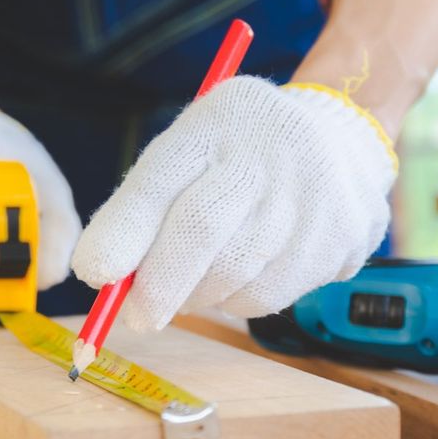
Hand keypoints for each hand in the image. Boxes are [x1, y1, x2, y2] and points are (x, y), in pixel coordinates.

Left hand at [71, 76, 396, 329]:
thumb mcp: (187, 156)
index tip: (94, 273)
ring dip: (200, 296)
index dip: (123, 231)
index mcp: (216, 121)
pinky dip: (239, 300)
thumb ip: (141, 209)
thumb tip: (99, 275)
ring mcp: (313, 193)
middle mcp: (268, 149)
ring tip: (197, 281)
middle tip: (137, 317)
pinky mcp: (343, 236)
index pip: (160, 178)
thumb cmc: (239, 157)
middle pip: (201, 230)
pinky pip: (271, 296)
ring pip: (236, 276)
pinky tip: (244, 274)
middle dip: (159, 285)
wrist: (341, 140)